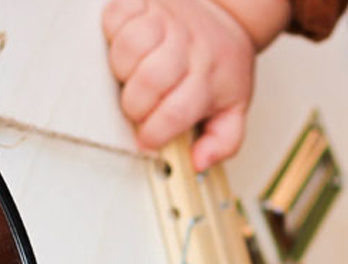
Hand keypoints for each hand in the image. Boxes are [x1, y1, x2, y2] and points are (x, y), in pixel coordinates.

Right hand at [101, 0, 260, 165]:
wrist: (228, 15)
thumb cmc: (223, 63)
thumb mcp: (234, 106)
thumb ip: (222, 142)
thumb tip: (199, 163)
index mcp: (208, 78)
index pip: (175, 113)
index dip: (154, 133)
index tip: (147, 140)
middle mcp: (187, 48)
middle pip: (147, 81)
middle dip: (134, 106)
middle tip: (140, 109)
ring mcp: (165, 21)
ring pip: (128, 48)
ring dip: (122, 70)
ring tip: (134, 76)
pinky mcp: (145, 1)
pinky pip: (114, 18)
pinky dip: (113, 34)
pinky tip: (128, 47)